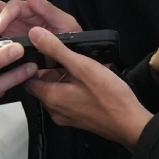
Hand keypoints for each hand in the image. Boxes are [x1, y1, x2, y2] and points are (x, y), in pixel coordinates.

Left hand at [25, 27, 152, 146]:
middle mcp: (55, 111)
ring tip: (78, 64)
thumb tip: (35, 34)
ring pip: (57, 93)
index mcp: (51, 98)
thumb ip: (57, 50)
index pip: (28, 80)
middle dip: (50, 70)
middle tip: (62, 55)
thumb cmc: (108, 95)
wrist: (131, 123)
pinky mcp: (80, 120)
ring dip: (63, 78)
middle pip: (43, 86)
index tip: (39, 52)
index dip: (31, 65)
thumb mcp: (82, 66)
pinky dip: (73, 88)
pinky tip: (88, 79)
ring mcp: (67, 117)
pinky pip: (69, 100)